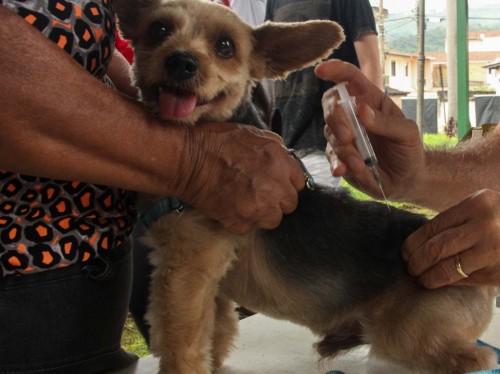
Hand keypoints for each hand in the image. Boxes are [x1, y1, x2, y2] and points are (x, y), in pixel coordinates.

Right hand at [177, 122, 304, 233]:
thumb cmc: (215, 142)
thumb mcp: (251, 133)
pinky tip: (230, 207)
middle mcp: (275, 187)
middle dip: (276, 200)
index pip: (299, 183)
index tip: (275, 183)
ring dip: (262, 214)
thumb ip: (274, 148)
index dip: (285, 183)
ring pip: (273, 220)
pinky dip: (240, 220)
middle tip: (258, 193)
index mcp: (280, 163)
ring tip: (245, 203)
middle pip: (289, 204)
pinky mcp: (241, 222)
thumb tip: (283, 159)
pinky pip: (249, 227)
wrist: (188, 160)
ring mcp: (259, 207)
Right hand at [315, 59, 424, 200]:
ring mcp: (344, 137)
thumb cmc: (408, 150)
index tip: (321, 70)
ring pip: (331, 135)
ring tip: (361, 165)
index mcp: (370, 101)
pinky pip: (331, 157)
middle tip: (348, 137)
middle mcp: (353, 116)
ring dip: (344, 150)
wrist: (407, 180)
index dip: (335, 71)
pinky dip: (336, 164)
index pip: (350, 79)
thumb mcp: (407, 133)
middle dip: (335, 119)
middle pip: (332, 106)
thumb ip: (385, 122)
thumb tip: (360, 109)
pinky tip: (342, 170)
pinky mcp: (340, 157)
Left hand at [402, 189, 499, 287]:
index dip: (414, 242)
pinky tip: (440, 282)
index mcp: (477, 204)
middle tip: (410, 267)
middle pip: (435, 248)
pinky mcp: (499, 272)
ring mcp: (493, 251)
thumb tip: (421, 239)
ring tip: (420, 277)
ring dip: (428, 276)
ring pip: (447, 268)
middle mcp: (484, 226)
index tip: (405, 251)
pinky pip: (465, 280)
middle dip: (416, 261)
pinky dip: (448, 282)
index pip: (433, 227)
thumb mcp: (483, 206)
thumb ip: (457, 218)